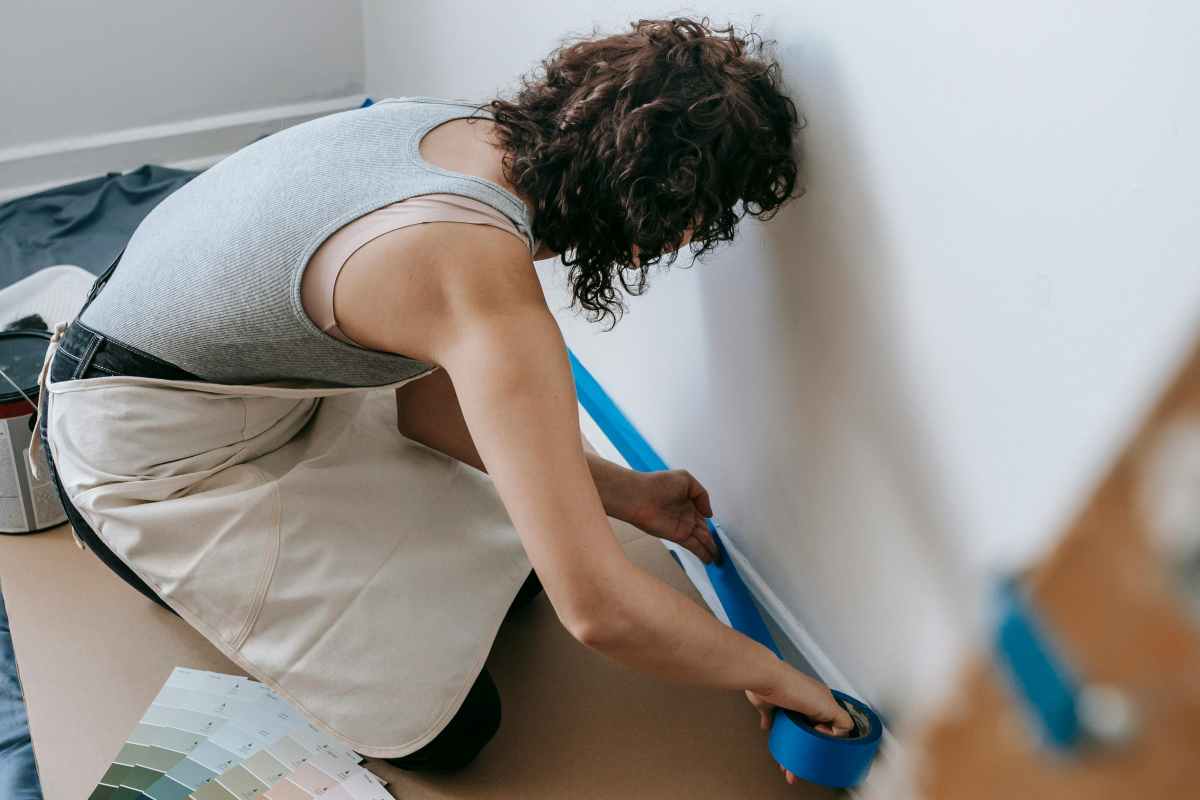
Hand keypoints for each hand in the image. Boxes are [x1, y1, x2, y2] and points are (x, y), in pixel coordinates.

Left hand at [625, 469, 720, 563]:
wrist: (639, 495)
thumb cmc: (659, 483)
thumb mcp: (686, 480)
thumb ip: (702, 495)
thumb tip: (709, 514)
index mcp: (688, 502)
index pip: (702, 518)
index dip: (710, 527)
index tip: (718, 535)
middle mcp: (686, 516)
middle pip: (703, 532)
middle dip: (711, 542)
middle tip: (721, 554)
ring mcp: (682, 527)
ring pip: (700, 541)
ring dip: (709, 551)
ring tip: (718, 561)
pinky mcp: (677, 536)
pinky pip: (693, 546)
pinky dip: (702, 554)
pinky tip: (709, 560)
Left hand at [745, 667, 854, 785]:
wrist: (766, 679)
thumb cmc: (795, 688)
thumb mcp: (828, 706)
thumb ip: (842, 720)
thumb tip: (843, 734)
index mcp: (822, 700)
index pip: (831, 723)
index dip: (828, 737)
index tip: (820, 743)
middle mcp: (806, 702)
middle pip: (810, 731)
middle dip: (807, 749)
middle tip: (803, 764)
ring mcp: (788, 705)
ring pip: (793, 731)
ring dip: (791, 748)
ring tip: (787, 765)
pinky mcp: (771, 707)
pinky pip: (775, 723)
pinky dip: (776, 732)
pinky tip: (777, 741)